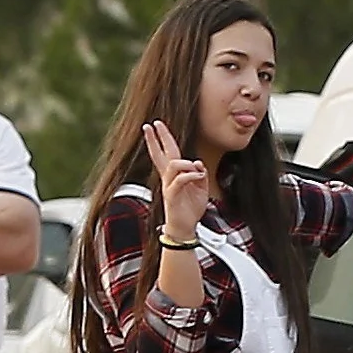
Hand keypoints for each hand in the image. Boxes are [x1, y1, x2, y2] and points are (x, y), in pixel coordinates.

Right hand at [142, 121, 210, 238]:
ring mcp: (169, 186)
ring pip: (172, 165)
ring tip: (195, 168)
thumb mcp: (201, 188)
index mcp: (175, 175)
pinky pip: (178, 180)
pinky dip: (189, 175)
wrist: (185, 227)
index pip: (166, 153)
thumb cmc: (191, 208)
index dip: (161, 139)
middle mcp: (168, 178)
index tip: (156, 125)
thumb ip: (199, 174)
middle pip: (161, 155)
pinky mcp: (171, 196)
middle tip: (152, 125)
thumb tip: (198, 163)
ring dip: (185, 163)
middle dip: (157, 139)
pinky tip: (197, 175)